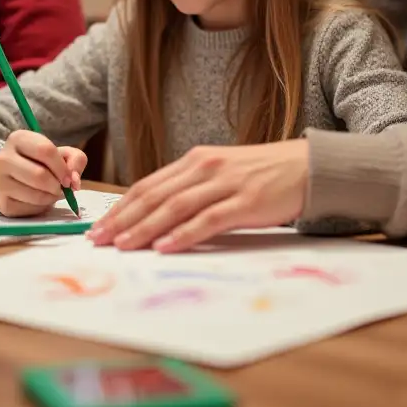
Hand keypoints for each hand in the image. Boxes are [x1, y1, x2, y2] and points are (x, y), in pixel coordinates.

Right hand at [0, 130, 86, 216]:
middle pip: (39, 175)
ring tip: (51, 191)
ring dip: (52, 197)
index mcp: (18, 139)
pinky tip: (40, 198)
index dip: (62, 167)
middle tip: (62, 187)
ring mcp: (0, 182)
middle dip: (57, 184)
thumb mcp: (62, 154)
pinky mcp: (3, 203)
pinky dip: (42, 206)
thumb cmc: (42, 162)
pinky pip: (31, 209)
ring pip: (36, 194)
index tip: (68, 177)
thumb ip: (76, 159)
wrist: (16, 178)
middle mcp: (3, 158)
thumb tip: (74, 181)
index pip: (45, 150)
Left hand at [88, 140, 309, 252]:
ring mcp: (225, 183)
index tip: (100, 227)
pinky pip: (208, 219)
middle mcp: (205, 168)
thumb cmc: (262, 175)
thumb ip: (191, 189)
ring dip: (145, 228)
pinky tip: (165, 246)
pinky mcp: (246, 201)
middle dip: (124, 219)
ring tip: (123, 246)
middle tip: (99, 240)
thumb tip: (155, 216)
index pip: (148, 185)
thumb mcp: (220, 173)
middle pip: (155, 196)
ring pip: (175, 207)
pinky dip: (184, 234)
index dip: (121, 207)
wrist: (307, 167)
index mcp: (195, 160)